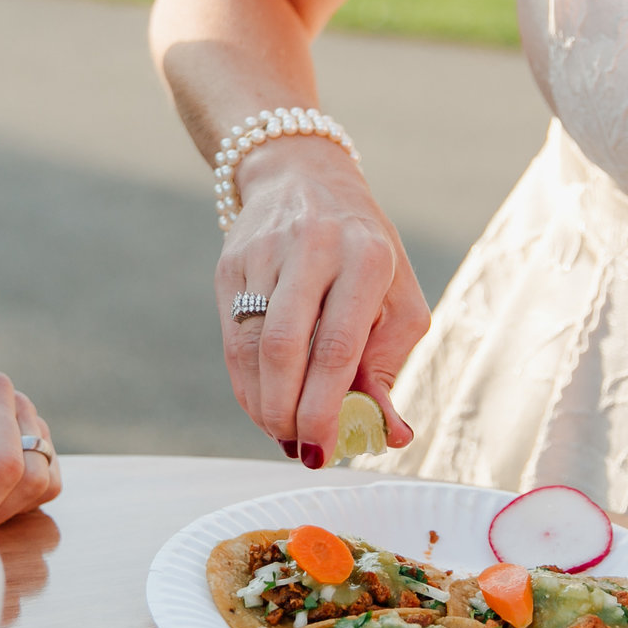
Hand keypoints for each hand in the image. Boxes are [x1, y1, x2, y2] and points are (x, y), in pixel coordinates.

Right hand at [216, 135, 429, 467]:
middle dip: (287, 412)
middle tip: (298, 447)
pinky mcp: (230, 262)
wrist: (304, 177)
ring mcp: (264, 252)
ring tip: (281, 432)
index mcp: (367, 256)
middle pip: (284, 349)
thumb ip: (391, 365)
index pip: (338, 346)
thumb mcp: (396, 299)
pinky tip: (261, 403)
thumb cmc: (365, 252)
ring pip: (251, 346)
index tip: (324, 449)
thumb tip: (392, 434)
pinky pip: (232, 338)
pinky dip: (245, 383)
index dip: (326, 406)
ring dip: (262, 404)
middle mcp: (313, 247)